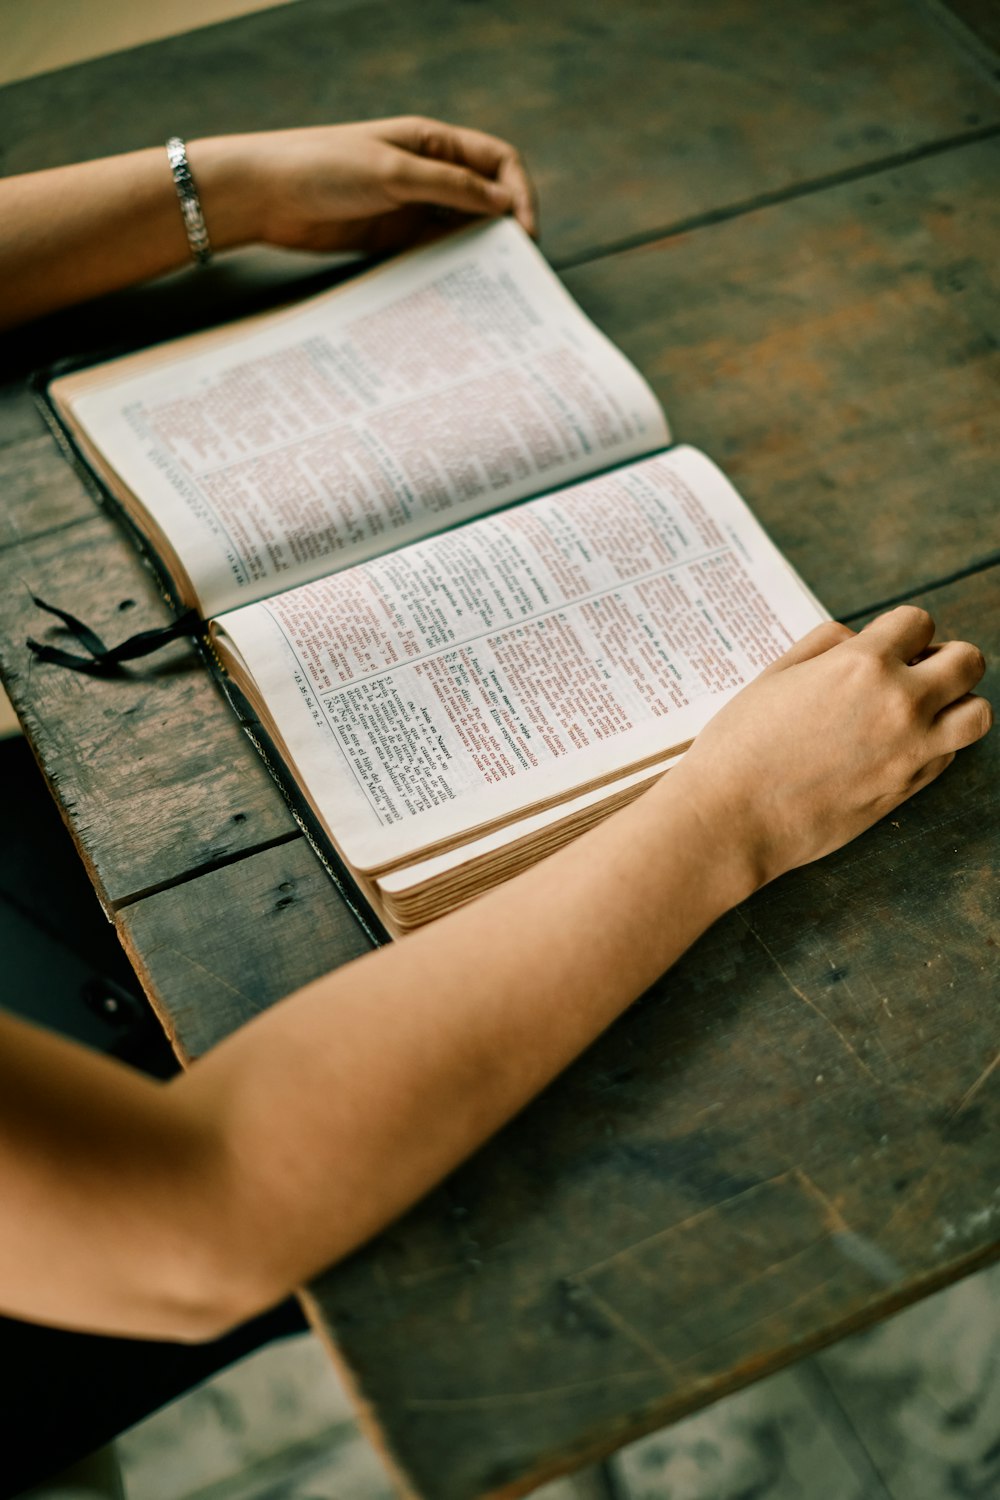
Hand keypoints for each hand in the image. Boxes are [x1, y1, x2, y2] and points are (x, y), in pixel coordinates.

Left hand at [200, 117, 536, 255]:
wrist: (264, 194)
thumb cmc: (322, 167)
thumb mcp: (392, 173)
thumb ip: (449, 187)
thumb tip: (505, 204)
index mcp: (433, 143)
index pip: (498, 161)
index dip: (520, 193)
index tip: (525, 232)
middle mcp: (428, 173)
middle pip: (486, 198)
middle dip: (507, 229)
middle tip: (517, 268)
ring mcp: (411, 207)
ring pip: (463, 230)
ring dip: (481, 253)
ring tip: (493, 285)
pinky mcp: (393, 239)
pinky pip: (434, 253)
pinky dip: (452, 269)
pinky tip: (458, 289)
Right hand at [673, 605, 991, 890]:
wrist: (732, 817)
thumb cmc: (741, 744)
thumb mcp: (776, 674)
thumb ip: (826, 644)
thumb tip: (859, 640)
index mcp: (862, 664)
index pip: (919, 622)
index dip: (901, 631)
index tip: (884, 645)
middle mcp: (899, 703)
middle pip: (967, 662)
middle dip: (944, 658)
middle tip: (915, 672)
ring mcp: (911, 750)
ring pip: (977, 713)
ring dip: (957, 703)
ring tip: (923, 709)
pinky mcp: (908, 788)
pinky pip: (950, 754)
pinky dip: (937, 743)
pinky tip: (900, 744)